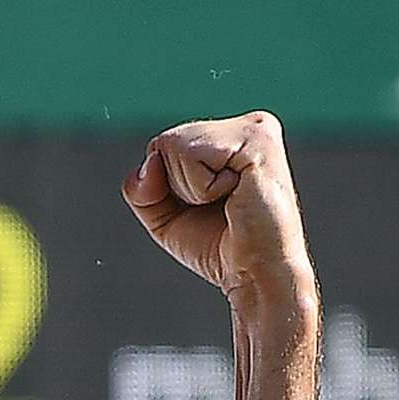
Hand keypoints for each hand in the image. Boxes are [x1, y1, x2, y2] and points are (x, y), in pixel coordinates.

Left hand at [122, 112, 314, 309]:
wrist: (257, 275)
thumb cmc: (219, 246)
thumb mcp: (164, 215)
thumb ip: (141, 186)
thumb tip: (149, 162)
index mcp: (233, 135)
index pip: (164, 145)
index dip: (169, 186)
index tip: (210, 206)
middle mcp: (249, 124)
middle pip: (165, 142)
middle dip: (177, 187)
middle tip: (221, 207)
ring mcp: (256, 127)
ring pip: (173, 145)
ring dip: (191, 188)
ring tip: (230, 201)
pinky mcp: (257, 139)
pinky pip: (190, 154)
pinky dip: (202, 188)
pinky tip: (236, 195)